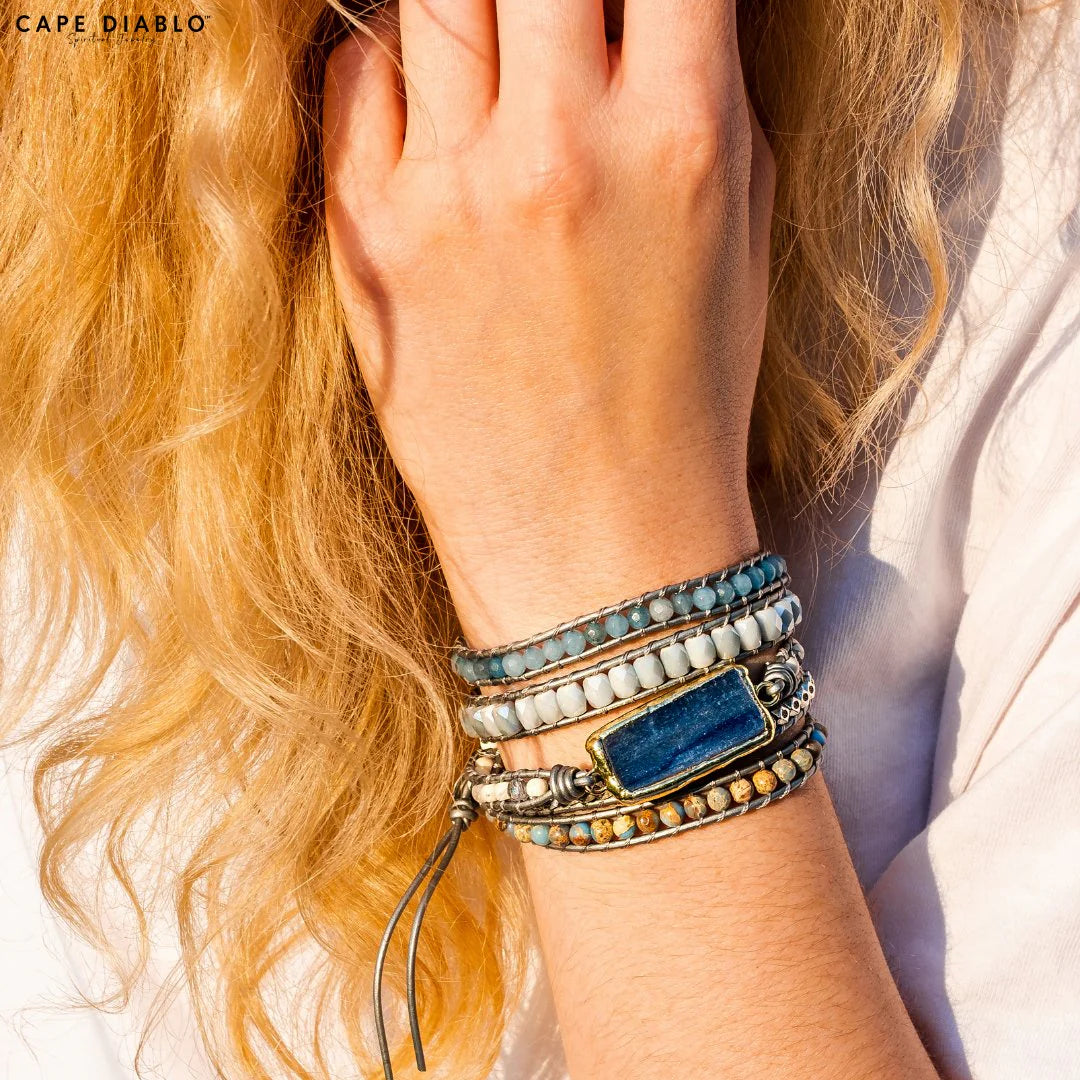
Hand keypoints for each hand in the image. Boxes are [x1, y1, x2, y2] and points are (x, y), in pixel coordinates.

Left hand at [322, 0, 774, 644]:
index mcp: (679, 138)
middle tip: (550, 26)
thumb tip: (652, 6)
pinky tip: (433, 110)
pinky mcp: (370, 237)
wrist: (597, 546)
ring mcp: (450, 191)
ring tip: (496, 59)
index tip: (626, 5)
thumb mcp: (739, 237)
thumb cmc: (684, 403)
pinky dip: (394, 63)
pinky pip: (357, 76)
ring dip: (471, 10)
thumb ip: (702, 93)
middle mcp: (559, 148)